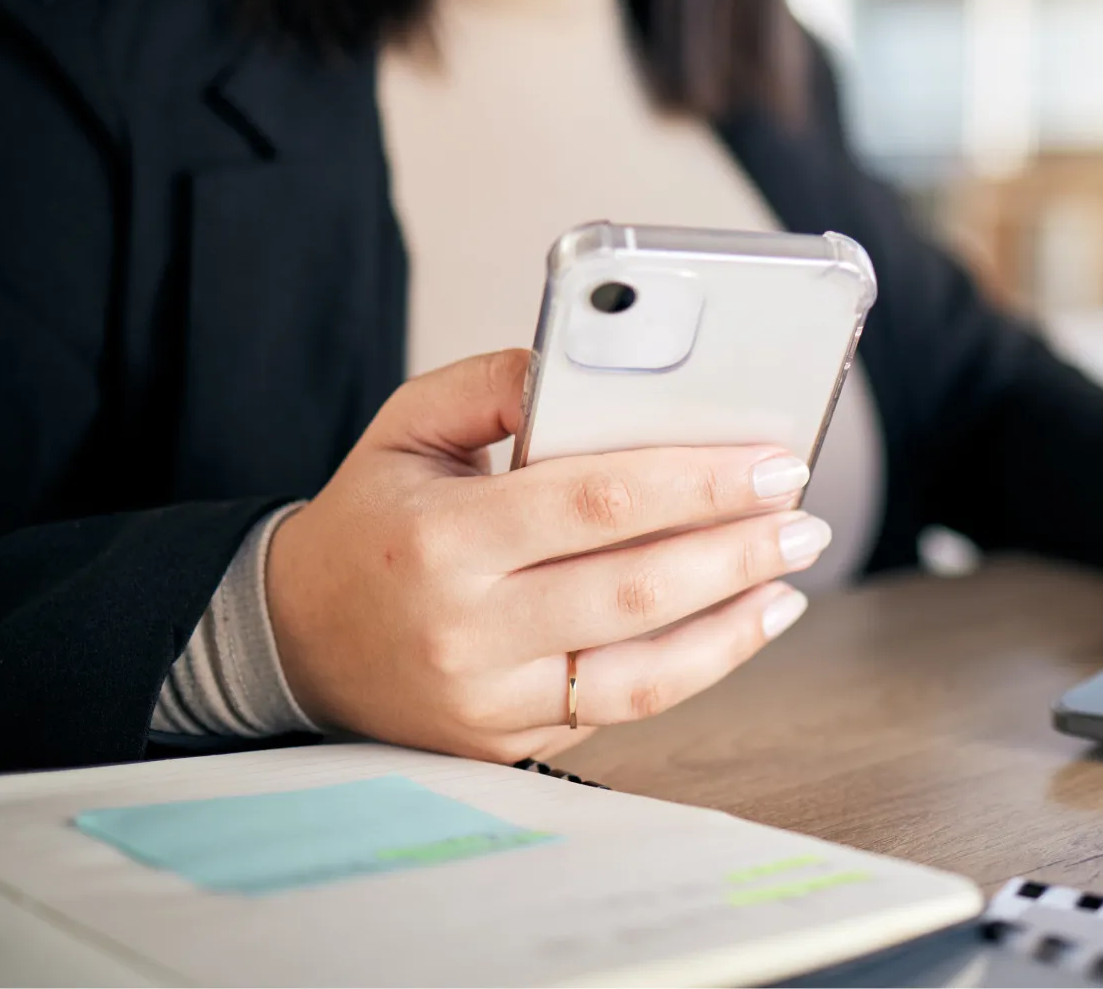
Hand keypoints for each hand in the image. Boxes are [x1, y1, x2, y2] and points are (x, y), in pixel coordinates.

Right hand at [265, 349, 827, 762]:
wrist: (298, 639)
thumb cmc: (373, 520)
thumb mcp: (407, 426)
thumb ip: (495, 384)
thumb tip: (588, 362)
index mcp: (442, 538)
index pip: (594, 503)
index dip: (697, 482)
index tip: (770, 461)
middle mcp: (466, 629)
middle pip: (633, 591)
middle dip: (737, 550)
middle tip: (804, 518)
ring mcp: (488, 699)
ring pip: (641, 672)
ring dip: (734, 623)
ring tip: (790, 573)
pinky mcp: (509, 741)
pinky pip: (622, 708)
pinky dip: (696, 666)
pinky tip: (742, 624)